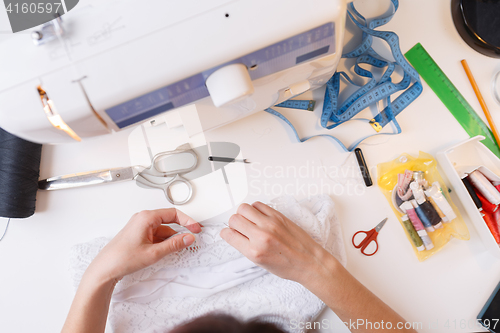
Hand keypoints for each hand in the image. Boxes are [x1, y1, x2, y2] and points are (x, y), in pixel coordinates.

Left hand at [87, 209, 201, 282]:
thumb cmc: (122, 258)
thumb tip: (188, 238)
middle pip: (168, 220)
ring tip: (178, 248)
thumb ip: (174, 244)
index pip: (173, 214)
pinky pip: (156, 235)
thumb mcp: (154, 253)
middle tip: (191, 238)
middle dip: (180, 230)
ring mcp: (140, 226)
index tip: (196, 229)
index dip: (187, 221)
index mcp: (146, 217)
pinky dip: (163, 241)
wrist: (105, 269)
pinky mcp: (138, 234)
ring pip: (162, 229)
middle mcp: (143, 219)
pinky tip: (167, 250)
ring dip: (171, 238)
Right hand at [220, 202, 335, 285]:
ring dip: (243, 214)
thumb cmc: (288, 266)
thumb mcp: (261, 263)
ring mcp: (270, 224)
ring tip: (250, 220)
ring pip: (244, 208)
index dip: (226, 233)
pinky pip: (258, 204)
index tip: (229, 233)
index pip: (229, 235)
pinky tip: (259, 216)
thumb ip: (246, 247)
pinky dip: (255, 209)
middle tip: (241, 227)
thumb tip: (235, 234)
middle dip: (234, 223)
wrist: (310, 262)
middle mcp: (261, 236)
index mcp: (254, 252)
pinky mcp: (278, 216)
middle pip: (234, 219)